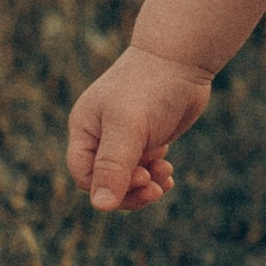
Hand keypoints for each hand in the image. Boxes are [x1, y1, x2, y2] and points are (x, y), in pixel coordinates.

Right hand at [67, 43, 214, 214]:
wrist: (181, 58)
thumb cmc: (149, 88)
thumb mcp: (128, 128)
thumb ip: (113, 167)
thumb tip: (100, 206)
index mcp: (85, 130)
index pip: (84, 176)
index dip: (108, 187)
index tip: (140, 177)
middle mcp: (101, 135)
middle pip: (106, 181)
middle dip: (131, 191)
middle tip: (154, 189)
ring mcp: (125, 137)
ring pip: (128, 177)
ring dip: (146, 184)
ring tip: (165, 176)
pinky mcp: (147, 137)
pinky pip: (145, 167)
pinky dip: (156, 175)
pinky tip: (168, 173)